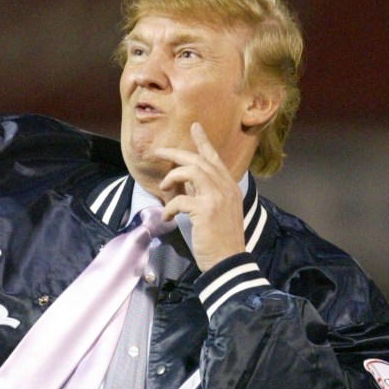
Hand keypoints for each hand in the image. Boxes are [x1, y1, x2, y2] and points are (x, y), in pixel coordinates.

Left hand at [156, 122, 246, 271]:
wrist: (229, 261)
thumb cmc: (222, 240)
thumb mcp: (218, 211)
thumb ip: (205, 194)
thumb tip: (186, 183)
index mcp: (229, 187)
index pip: (215, 159)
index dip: (203, 142)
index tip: (194, 127)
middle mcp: (225, 187)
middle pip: (198, 160)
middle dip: (175, 153)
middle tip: (158, 152)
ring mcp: (216, 197)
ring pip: (190, 171)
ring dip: (172, 177)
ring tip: (163, 189)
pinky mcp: (205, 210)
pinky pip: (179, 200)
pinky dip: (169, 207)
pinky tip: (166, 217)